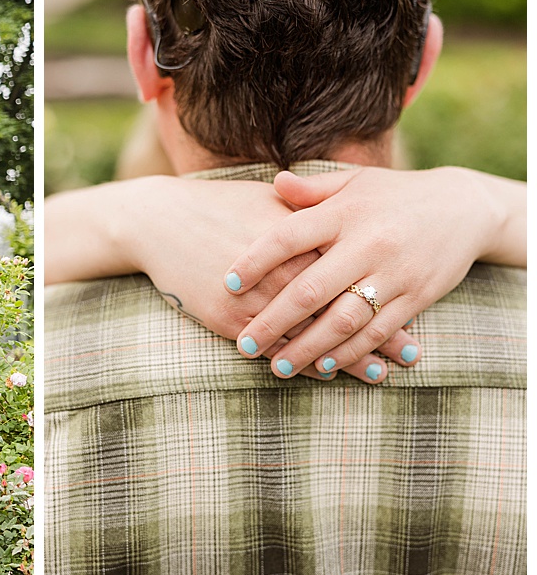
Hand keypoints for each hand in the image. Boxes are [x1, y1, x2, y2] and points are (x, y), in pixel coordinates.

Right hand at [117, 176, 405, 381]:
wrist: (159, 220)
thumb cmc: (220, 205)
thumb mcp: (271, 200)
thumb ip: (315, 211)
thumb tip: (358, 214)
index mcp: (298, 235)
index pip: (354, 268)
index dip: (385, 290)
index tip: (415, 305)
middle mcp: (280, 269)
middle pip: (340, 306)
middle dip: (379, 332)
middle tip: (413, 353)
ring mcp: (254, 297)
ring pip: (309, 334)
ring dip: (346, 356)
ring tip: (381, 374)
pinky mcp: (228, 318)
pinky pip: (273, 346)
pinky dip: (301, 361)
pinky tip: (325, 373)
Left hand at [225, 167, 495, 379]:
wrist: (465, 208)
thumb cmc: (394, 195)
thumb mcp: (354, 183)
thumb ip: (312, 190)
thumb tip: (274, 183)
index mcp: (343, 212)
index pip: (288, 237)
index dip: (255, 261)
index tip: (227, 284)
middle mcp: (367, 244)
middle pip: (311, 289)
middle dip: (273, 321)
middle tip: (243, 345)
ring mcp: (394, 273)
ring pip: (343, 319)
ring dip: (308, 348)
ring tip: (277, 366)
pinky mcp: (416, 297)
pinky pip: (378, 331)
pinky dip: (349, 352)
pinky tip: (322, 366)